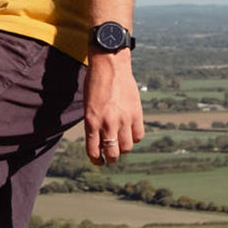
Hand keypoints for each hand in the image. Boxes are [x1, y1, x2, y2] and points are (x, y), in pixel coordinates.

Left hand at [83, 51, 143, 165]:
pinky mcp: (137, 113)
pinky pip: (139, 135)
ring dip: (123, 148)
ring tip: (121, 143)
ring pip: (127, 147)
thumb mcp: (88, 106)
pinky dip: (135, 137)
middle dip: (111, 158)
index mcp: (91, 121)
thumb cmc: (95, 84)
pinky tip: (130, 132)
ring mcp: (124, 119)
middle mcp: (107, 123)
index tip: (99, 162)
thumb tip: (101, 141)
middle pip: (112, 153)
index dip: (97, 160)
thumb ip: (94, 124)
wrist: (109, 65)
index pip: (94, 151)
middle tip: (111, 156)